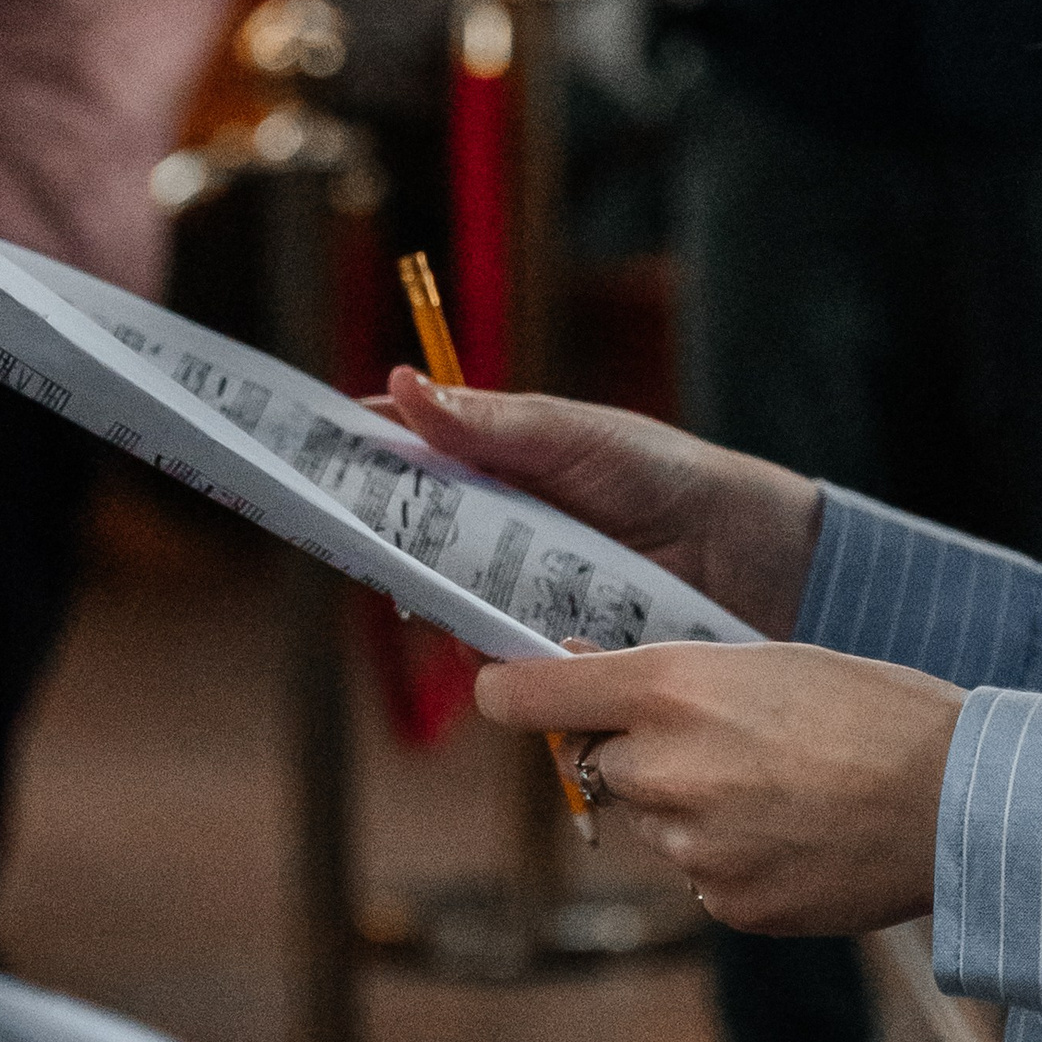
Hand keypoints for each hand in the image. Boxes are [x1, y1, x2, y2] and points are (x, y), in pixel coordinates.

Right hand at [382, 369, 824, 642]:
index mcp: (488, 463)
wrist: (745, 552)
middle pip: (402, 537)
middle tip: (360, 530)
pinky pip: (492, 657)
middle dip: (378, 535)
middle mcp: (487, 531)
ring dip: (440, 597)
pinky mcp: (539, 648)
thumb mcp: (576, 436)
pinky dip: (494, 647)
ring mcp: (510, 591)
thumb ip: (492, 422)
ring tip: (459, 580)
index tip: (296, 453)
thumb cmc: (660, 473)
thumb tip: (400, 384)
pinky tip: (510, 635)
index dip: (347, 454)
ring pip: (439, 603)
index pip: (399, 454)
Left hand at [477, 639, 962, 932]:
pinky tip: (794, 833)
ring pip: (654, 823)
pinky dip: (730, 856)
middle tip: (715, 739)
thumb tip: (590, 677)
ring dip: (688, 807)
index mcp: (674, 685)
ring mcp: (693, 846)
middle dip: (634, 753)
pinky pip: (701, 876)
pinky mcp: (728, 904)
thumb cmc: (874, 707)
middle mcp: (666, 766)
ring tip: (778, 785)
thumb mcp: (767, 658)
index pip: (536, 694)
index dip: (509, 690)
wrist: (956, 799)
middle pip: (598, 763)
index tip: (497, 688)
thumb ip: (673, 677)